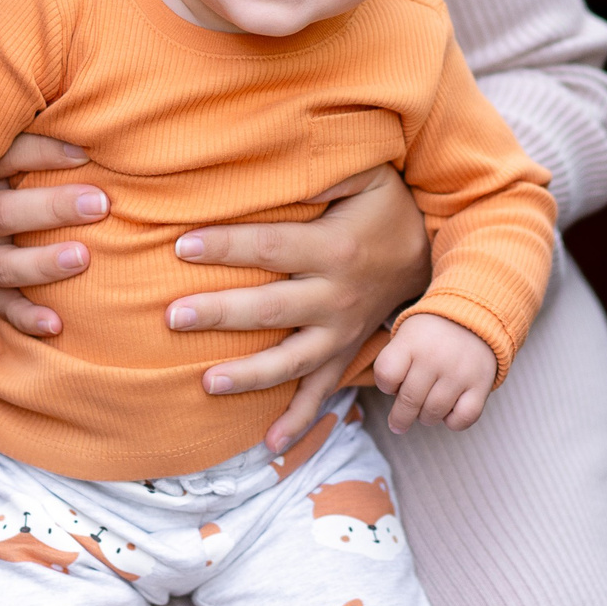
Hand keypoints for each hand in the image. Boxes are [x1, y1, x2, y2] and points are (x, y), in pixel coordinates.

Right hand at [0, 133, 105, 337]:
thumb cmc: (14, 169)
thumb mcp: (14, 145)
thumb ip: (41, 128)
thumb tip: (91, 106)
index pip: (7, 157)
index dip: (44, 153)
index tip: (86, 154)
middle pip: (5, 212)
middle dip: (53, 208)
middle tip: (100, 205)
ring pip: (4, 264)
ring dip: (42, 263)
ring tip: (82, 258)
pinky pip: (2, 307)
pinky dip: (27, 317)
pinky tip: (57, 324)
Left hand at [164, 162, 432, 452]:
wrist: (433, 258)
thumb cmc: (387, 210)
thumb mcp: (370, 177)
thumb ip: (329, 169)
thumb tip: (287, 163)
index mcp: (334, 249)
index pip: (271, 246)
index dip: (227, 246)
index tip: (182, 246)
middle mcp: (336, 297)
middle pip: (272, 308)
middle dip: (222, 313)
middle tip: (173, 317)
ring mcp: (341, 333)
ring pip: (291, 360)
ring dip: (249, 375)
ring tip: (206, 382)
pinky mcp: (345, 356)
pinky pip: (322, 393)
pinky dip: (298, 420)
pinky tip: (268, 442)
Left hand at [372, 313, 495, 432]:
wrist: (475, 315)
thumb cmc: (432, 334)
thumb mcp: (407, 334)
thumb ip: (396, 364)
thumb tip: (398, 405)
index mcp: (411, 342)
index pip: (386, 375)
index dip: (385, 385)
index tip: (392, 384)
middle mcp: (435, 357)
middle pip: (408, 401)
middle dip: (400, 417)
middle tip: (398, 424)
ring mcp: (459, 373)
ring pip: (433, 414)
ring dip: (426, 417)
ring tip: (426, 409)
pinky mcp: (481, 385)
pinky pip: (463, 419)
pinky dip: (453, 422)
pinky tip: (449, 411)